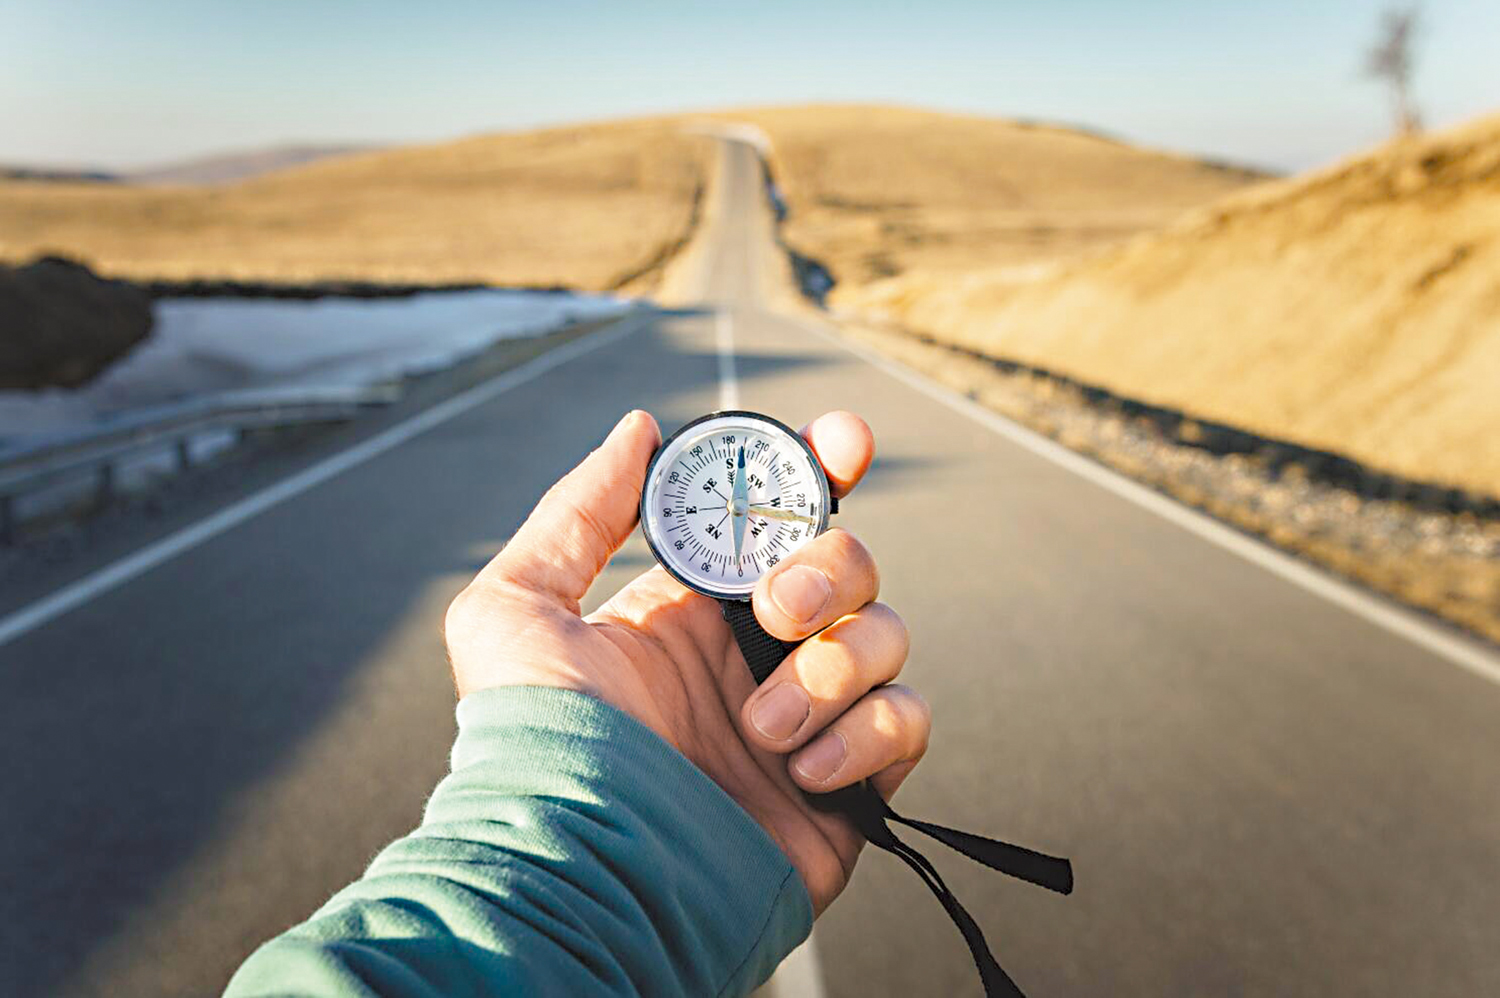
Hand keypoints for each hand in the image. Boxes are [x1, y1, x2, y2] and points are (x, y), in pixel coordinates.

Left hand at [444, 410, 929, 912]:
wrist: (583, 870)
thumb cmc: (535, 747)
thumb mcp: (517, 609)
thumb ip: (578, 511)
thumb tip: (640, 431)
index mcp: (695, 608)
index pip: (778, 519)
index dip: (821, 469)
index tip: (841, 441)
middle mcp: (756, 655)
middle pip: (850, 565)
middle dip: (826, 572)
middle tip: (772, 614)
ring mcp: (807, 719)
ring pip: (887, 636)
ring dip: (830, 668)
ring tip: (761, 728)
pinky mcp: (847, 785)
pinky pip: (907, 722)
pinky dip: (867, 734)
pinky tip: (802, 771)